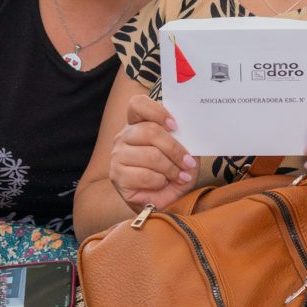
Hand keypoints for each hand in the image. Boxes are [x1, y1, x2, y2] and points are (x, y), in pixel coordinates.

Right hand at [109, 95, 197, 211]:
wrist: (165, 202)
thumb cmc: (174, 174)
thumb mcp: (184, 154)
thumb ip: (184, 140)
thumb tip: (189, 133)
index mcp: (138, 124)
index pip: (137, 104)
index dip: (157, 111)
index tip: (175, 126)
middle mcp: (124, 137)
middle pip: (150, 131)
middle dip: (175, 149)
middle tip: (188, 162)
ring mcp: (118, 156)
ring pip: (151, 155)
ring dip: (171, 169)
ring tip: (178, 176)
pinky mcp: (117, 175)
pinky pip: (144, 175)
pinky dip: (160, 181)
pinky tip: (162, 184)